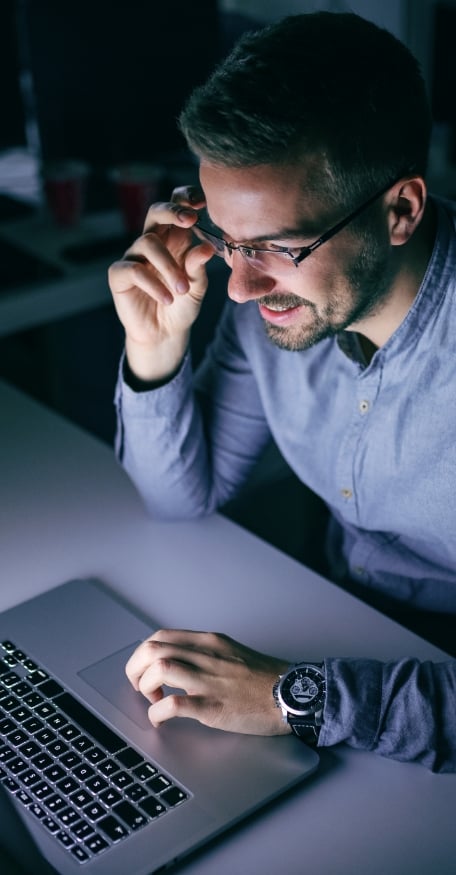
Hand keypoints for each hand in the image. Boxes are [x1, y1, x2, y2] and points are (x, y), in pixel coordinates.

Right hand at [108, 185, 214, 381]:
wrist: (164, 333)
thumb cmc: (182, 304)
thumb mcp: (197, 286)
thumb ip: (198, 266)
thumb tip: (206, 247)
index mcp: (174, 238)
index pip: (176, 207)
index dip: (185, 198)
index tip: (201, 203)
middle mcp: (153, 242)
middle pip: (155, 212)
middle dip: (173, 211)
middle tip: (191, 221)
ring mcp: (134, 257)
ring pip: (148, 242)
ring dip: (169, 265)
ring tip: (183, 289)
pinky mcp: (119, 275)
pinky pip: (134, 269)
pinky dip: (154, 284)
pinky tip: (168, 299)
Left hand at [125, 629, 290, 735]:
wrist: (292, 694)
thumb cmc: (265, 678)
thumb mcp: (232, 653)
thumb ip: (206, 654)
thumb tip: (178, 662)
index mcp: (210, 642)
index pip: (161, 636)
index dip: (144, 653)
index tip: (144, 669)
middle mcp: (206, 655)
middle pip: (153, 649)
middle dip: (135, 668)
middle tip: (139, 686)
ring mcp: (209, 680)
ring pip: (159, 669)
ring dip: (145, 687)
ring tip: (150, 700)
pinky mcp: (213, 706)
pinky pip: (173, 704)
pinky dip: (157, 712)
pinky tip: (160, 719)